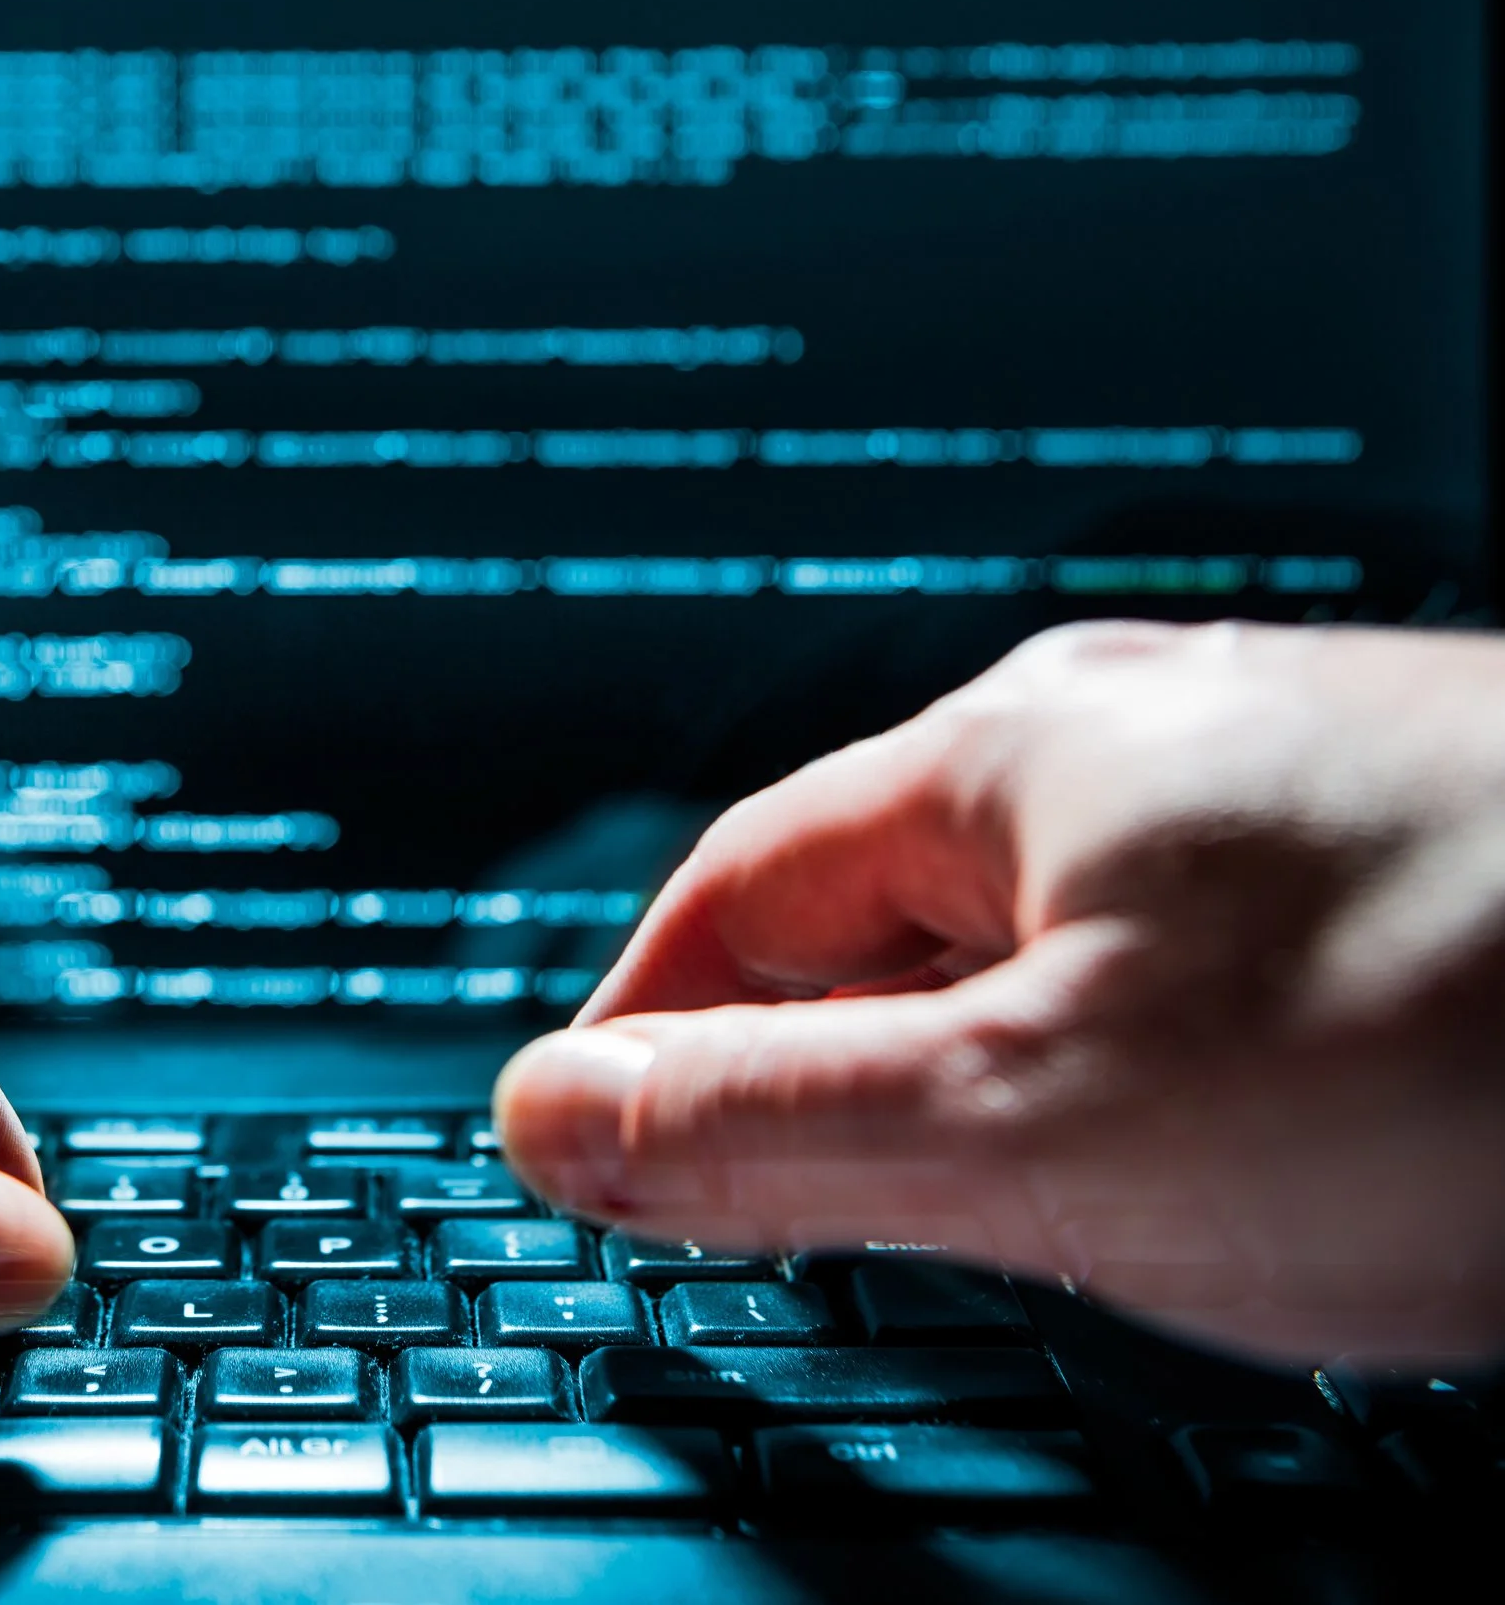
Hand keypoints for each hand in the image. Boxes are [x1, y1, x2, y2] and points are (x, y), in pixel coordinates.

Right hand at [496, 620, 1504, 1363]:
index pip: (726, 900)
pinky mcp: (1416, 865)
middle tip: (808, 1227)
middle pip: (887, 917)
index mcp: (1011, 753)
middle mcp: (1144, 737)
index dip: (640, 1042)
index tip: (600, 1161)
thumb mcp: (1046, 1126)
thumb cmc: (1479, 1032)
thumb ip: (770, 1127)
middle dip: (826, 1073)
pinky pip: (1206, 974)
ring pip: (1058, 954)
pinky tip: (1239, 1167)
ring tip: (1033, 1216)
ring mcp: (1291, 791)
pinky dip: (1162, 1080)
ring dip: (1001, 1085)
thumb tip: (551, 1121)